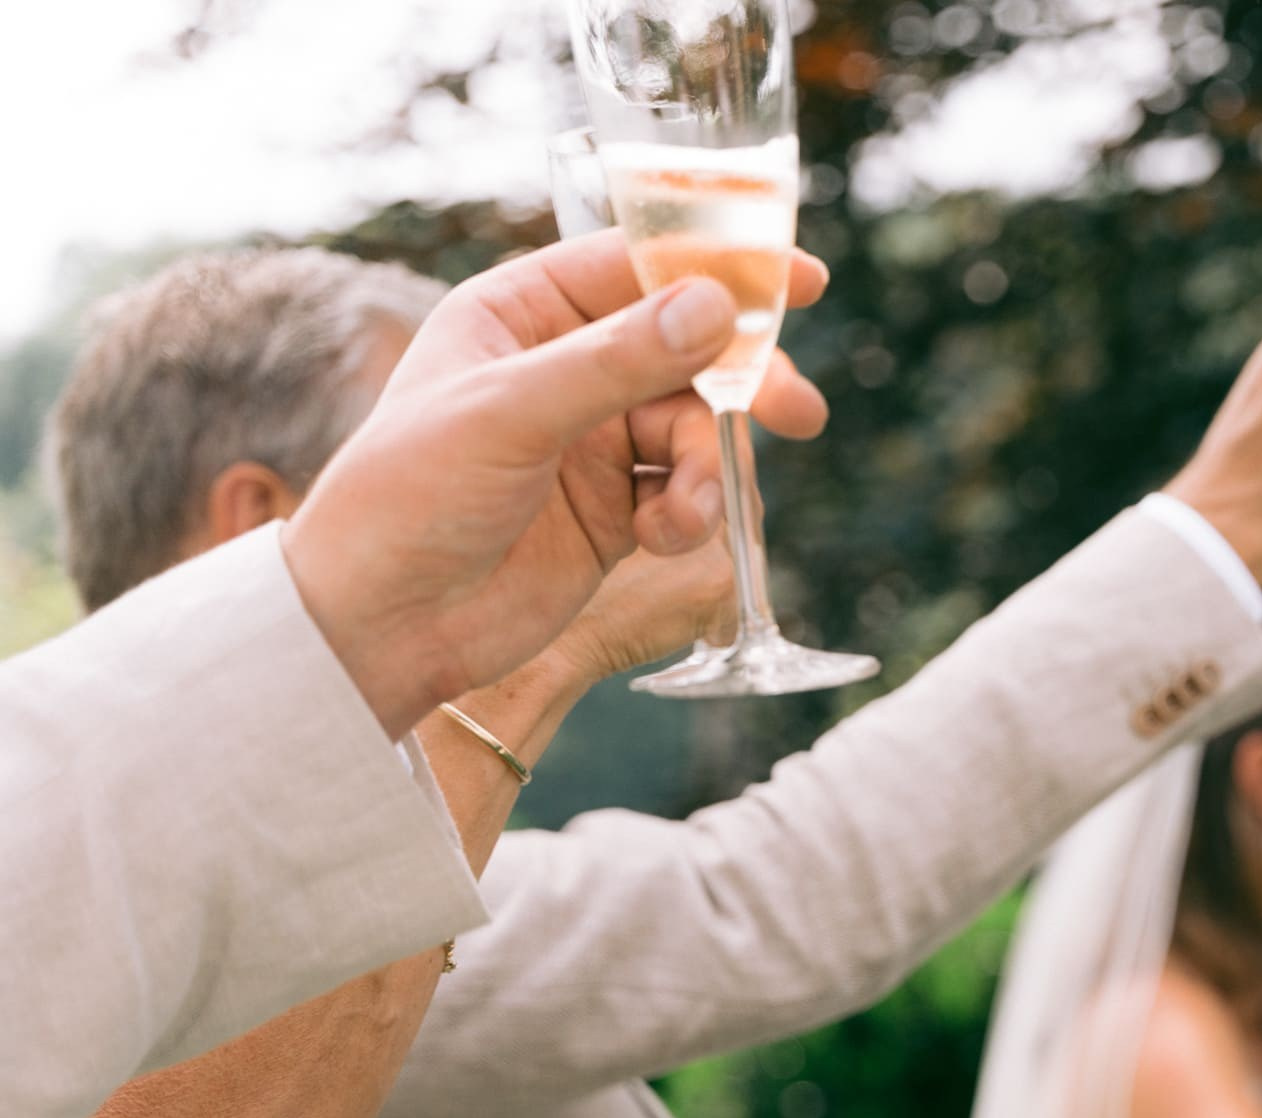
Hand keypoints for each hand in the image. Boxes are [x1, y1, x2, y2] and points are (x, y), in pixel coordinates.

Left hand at [282, 231, 830, 737]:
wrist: (382, 626)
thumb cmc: (409, 497)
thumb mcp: (510, 413)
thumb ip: (618, 360)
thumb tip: (717, 308)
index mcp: (521, 312)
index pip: (637, 266)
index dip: (720, 267)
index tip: (799, 280)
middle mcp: (564, 365)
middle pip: (688, 347)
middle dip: (742, 381)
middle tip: (797, 412)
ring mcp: (593, 439)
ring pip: (695, 425)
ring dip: (705, 468)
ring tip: (683, 514)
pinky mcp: (616, 509)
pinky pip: (686, 489)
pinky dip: (688, 512)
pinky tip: (658, 539)